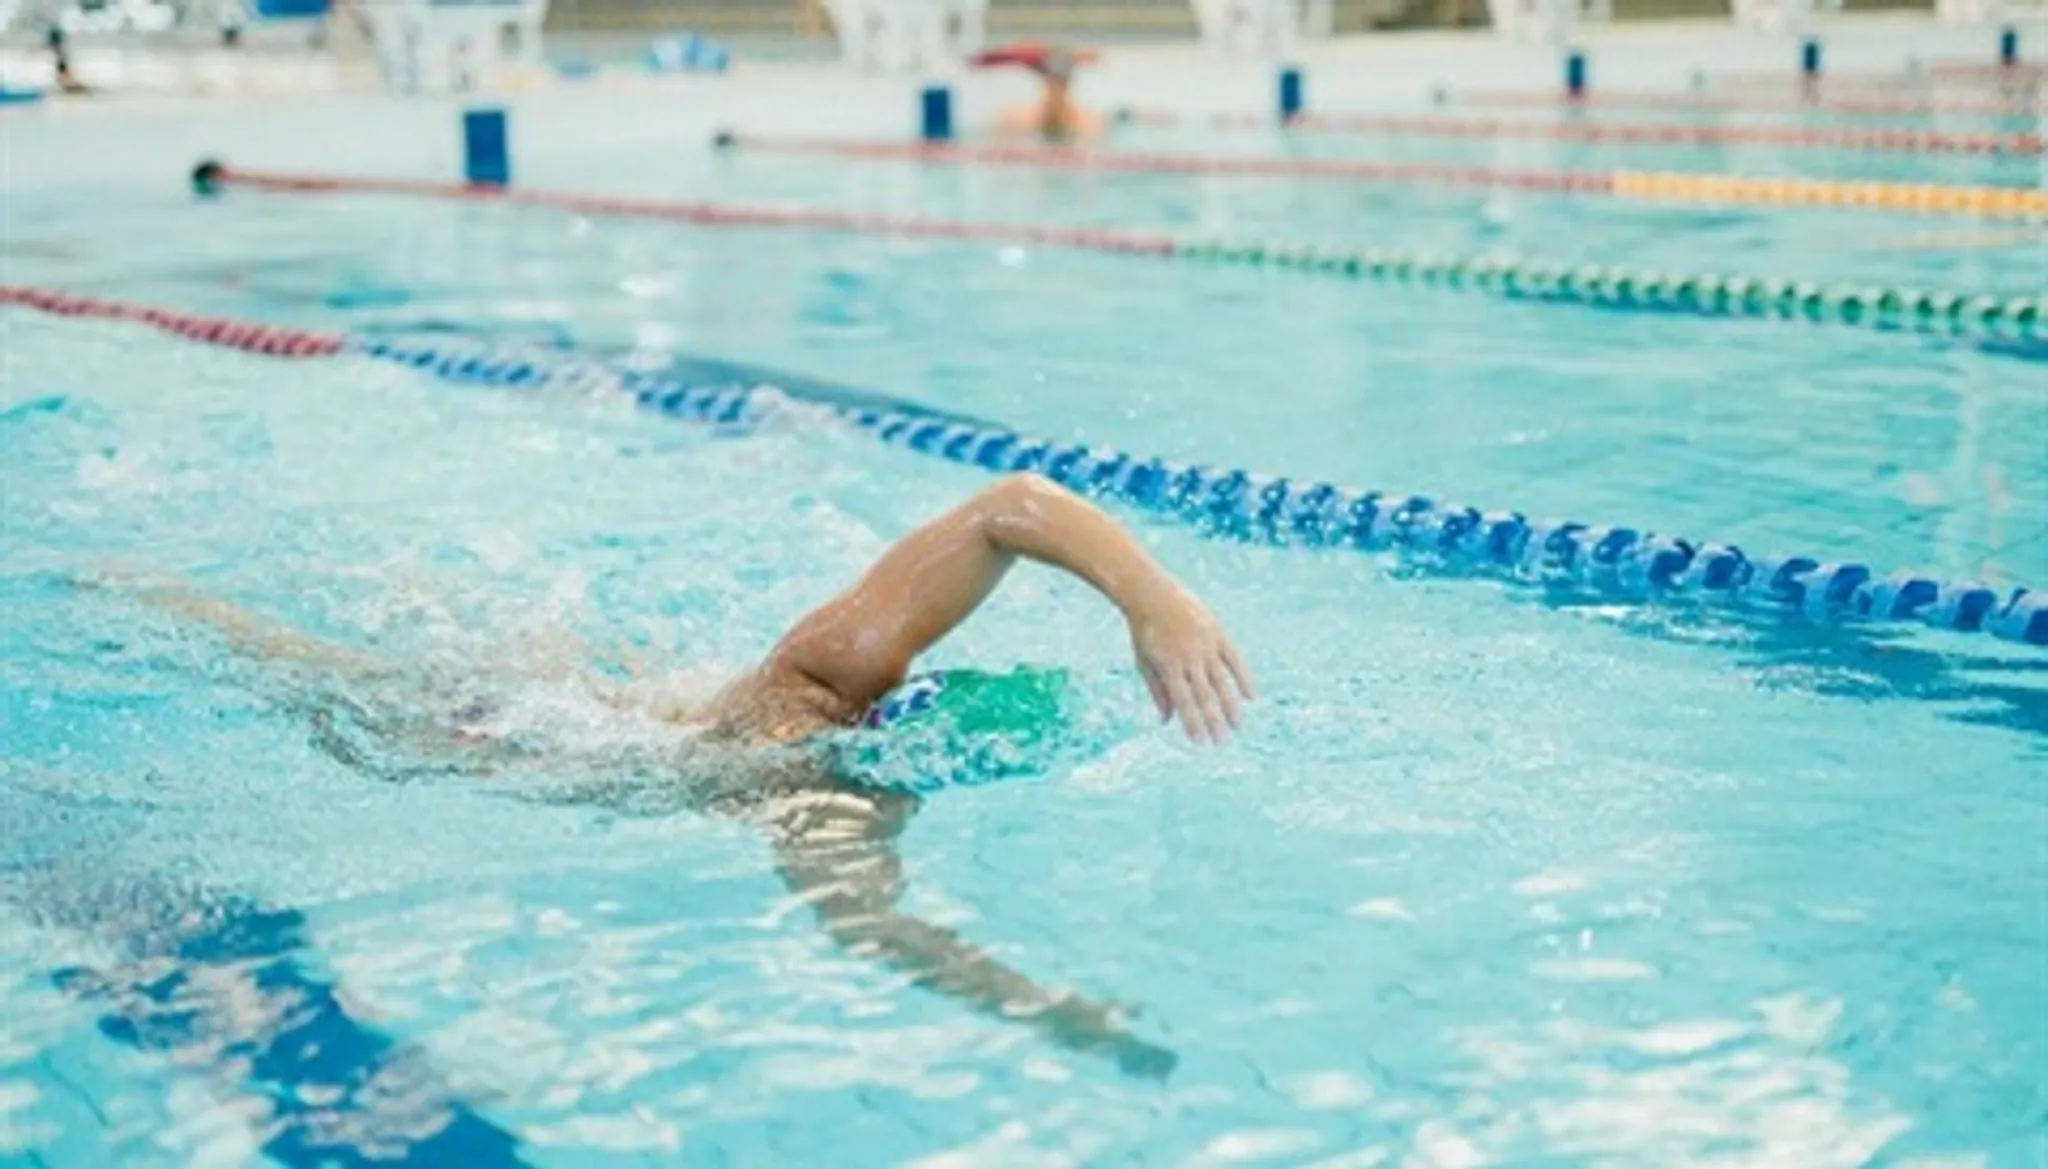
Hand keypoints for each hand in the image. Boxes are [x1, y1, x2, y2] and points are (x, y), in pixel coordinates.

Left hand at [1127, 580, 1253, 743]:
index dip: (1192, 724)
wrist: (1151, 593)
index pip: (1184, 702)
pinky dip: (1243, 678)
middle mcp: (1189, 657)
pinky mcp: (1217, 633)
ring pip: (1222, 681)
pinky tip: (1251, 696)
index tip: (1200, 742)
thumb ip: (1157, 691)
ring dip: (1230, 706)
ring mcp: (1205, 644)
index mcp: (1169, 666)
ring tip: (1236, 726)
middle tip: (1221, 742)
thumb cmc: (1144, 631)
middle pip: (1205, 696)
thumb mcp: (1144, 661)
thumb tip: (1166, 721)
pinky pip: (1234, 659)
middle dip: (1214, 721)